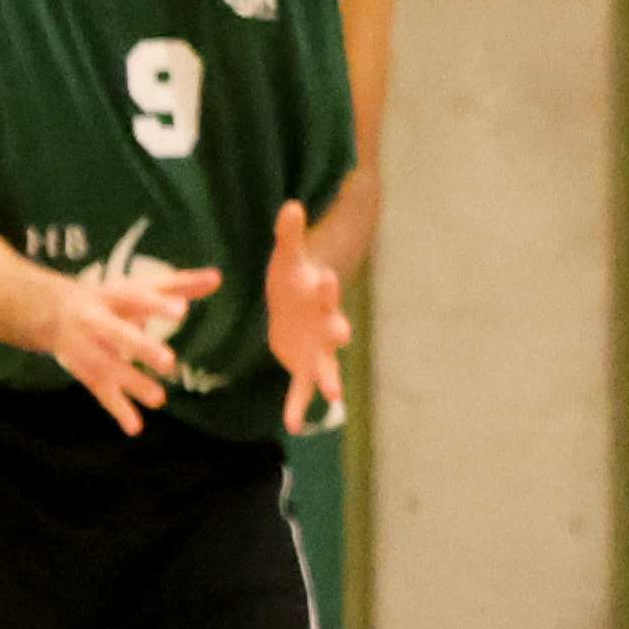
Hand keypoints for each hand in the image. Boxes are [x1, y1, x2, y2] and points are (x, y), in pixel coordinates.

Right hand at [36, 258, 221, 434]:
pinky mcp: (86, 372)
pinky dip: (118, 409)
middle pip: (118, 333)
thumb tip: (217, 278)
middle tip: (168, 361)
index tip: (181, 311)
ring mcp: (88, 348)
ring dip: (131, 383)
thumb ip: (179, 285)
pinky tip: (134, 428)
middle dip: (140, 347)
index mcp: (114, 297)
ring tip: (158, 399)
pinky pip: (101, 392)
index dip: (157, 305)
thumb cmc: (110, 299)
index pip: (137, 299)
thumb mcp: (140, 288)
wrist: (51, 313)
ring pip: (108, 367)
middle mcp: (96, 321)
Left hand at [263, 199, 348, 432]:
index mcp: (317, 296)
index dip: (324, 285)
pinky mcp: (303, 366)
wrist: (291, 306)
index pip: (323, 289)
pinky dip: (298, 406)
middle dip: (337, 331)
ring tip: (333, 395)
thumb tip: (290, 204)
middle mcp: (324, 324)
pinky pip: (301, 389)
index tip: (325, 277)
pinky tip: (293, 424)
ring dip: (328, 379)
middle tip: (342, 334)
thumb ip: (289, 235)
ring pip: (326, 365)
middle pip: (334, 328)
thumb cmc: (291, 279)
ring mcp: (317, 349)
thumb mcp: (286, 258)